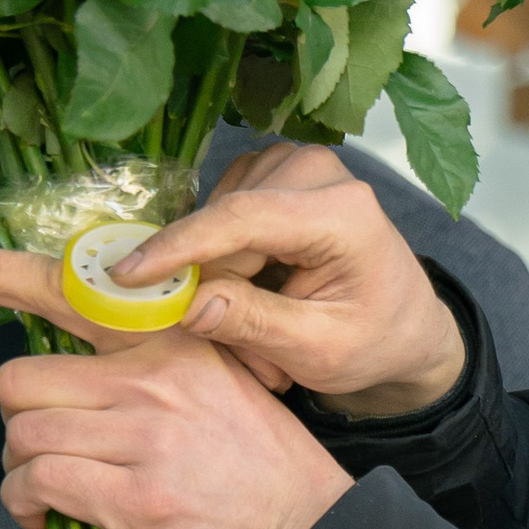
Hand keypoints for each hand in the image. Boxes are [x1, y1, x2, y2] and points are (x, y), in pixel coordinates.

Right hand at [0, 141, 466, 415]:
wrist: (406, 327)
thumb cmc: (375, 342)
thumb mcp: (323, 352)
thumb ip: (256, 324)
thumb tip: (186, 303)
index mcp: (343, 211)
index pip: (241, 219)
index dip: (177, 249)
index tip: (122, 278)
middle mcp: (316, 171)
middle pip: (223, 225)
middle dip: (216, 294)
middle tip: (254, 362)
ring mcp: (291, 166)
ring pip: (215, 225)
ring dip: (224, 284)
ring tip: (268, 336)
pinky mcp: (269, 176)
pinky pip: (218, 222)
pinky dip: (226, 266)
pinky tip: (263, 299)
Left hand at [0, 327, 349, 528]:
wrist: (308, 526)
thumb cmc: (253, 458)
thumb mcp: (216, 378)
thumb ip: (148, 362)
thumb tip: (71, 372)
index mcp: (169, 338)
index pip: (71, 293)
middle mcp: (152, 378)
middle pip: (19, 381)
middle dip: (17, 420)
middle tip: (40, 446)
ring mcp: (144, 438)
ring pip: (24, 436)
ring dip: (19, 470)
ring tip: (44, 490)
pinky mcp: (137, 499)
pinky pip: (41, 485)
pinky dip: (26, 505)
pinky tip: (46, 517)